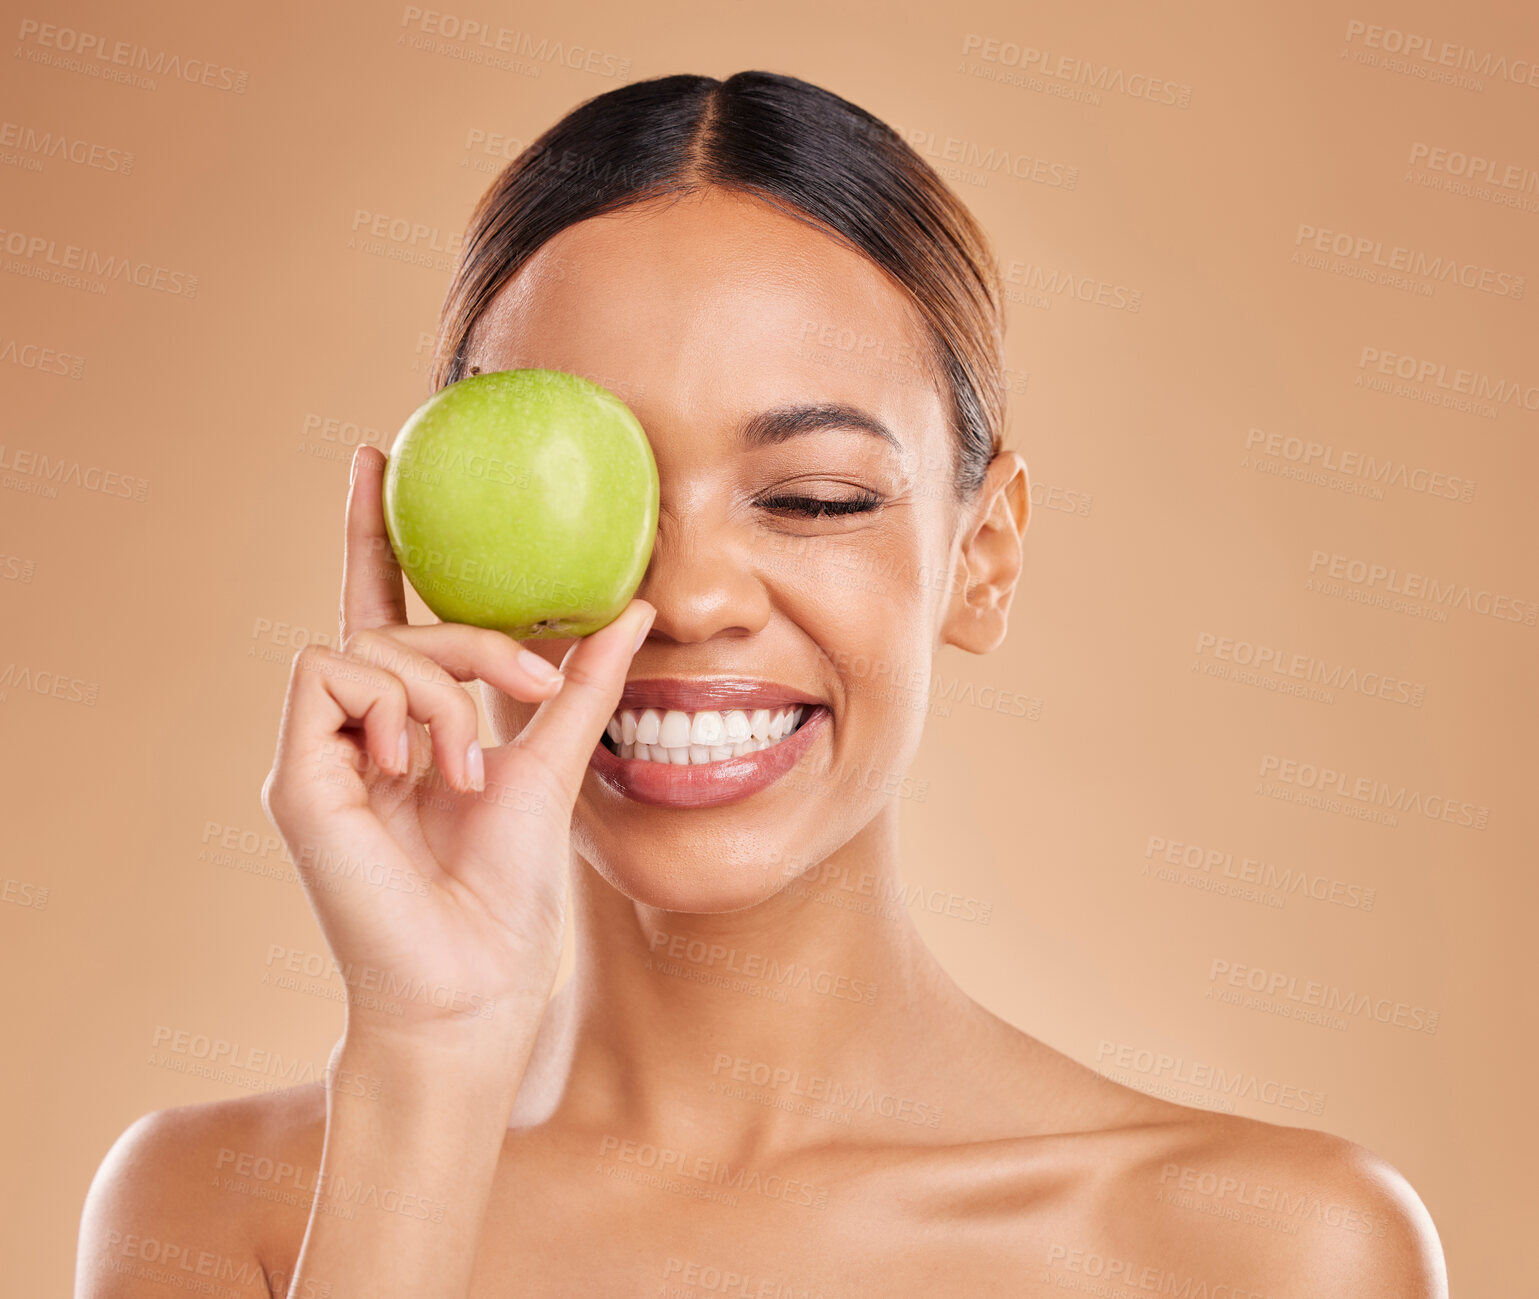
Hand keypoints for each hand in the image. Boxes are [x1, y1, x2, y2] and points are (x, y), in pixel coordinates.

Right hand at [261, 446, 652, 1055]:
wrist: (473, 985)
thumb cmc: (506, 895)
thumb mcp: (552, 767)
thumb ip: (581, 686)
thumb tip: (632, 605)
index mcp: (406, 725)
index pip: (383, 610)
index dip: (374, 533)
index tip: (377, 454)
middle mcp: (353, 731)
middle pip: (387, 620)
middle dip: (468, 637)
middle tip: (529, 688)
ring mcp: (319, 753)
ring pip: (368, 643)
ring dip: (441, 692)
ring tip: (469, 768)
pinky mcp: (296, 775)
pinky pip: (332, 674)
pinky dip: (395, 708)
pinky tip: (419, 769)